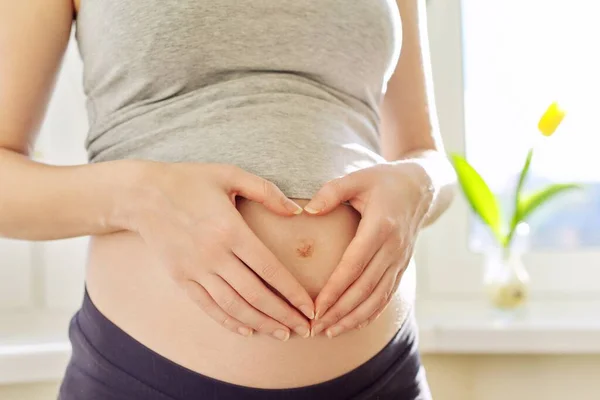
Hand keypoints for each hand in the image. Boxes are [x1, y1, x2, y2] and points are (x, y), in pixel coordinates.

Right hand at [126, 162, 314, 339]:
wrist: (141, 194)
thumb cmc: (189, 180)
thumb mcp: (230, 174)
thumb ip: (266, 191)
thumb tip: (296, 212)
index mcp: (231, 230)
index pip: (270, 270)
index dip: (293, 292)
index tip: (310, 307)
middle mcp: (214, 255)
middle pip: (256, 295)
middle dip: (284, 315)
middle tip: (305, 329)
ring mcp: (195, 270)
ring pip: (234, 306)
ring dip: (261, 323)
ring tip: (283, 334)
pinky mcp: (180, 278)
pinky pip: (208, 306)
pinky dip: (229, 322)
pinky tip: (248, 330)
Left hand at [304, 162, 433, 337]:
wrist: (420, 187)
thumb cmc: (383, 181)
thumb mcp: (357, 178)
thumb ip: (331, 192)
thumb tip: (307, 210)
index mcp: (380, 227)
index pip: (354, 265)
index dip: (335, 289)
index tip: (315, 307)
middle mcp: (393, 248)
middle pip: (365, 288)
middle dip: (340, 311)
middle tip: (315, 326)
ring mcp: (400, 260)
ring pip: (377, 297)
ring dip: (354, 318)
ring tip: (329, 332)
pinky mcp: (402, 266)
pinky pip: (386, 295)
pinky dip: (370, 313)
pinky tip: (351, 324)